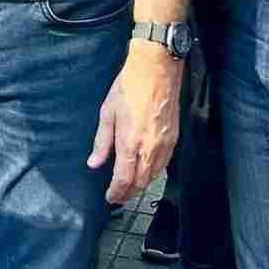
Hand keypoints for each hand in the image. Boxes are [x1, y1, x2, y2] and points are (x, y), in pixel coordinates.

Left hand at [88, 43, 182, 204]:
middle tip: (118, 197)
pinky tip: (146, 171)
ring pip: (154, 175)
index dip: (116, 192)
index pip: (124, 179)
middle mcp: (150, 148)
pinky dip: (154, 172)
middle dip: (129, 193)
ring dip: (141, 184)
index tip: (110, 198)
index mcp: (130, 143)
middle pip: (141, 182)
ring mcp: (164, 144)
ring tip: (130, 187)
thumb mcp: (107, 113)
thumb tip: (94, 163)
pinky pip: (164, 163)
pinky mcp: (174, 138)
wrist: (156, 70)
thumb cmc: (129, 87)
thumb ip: (102, 142)